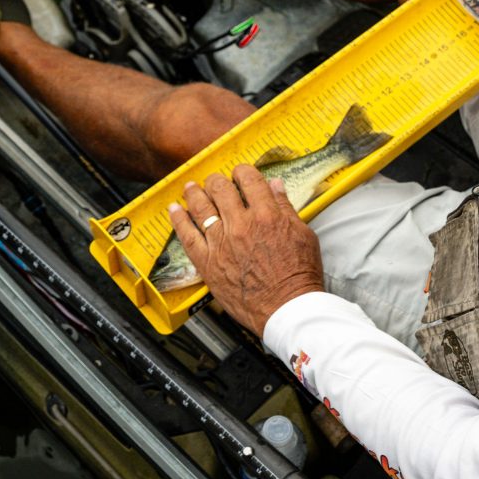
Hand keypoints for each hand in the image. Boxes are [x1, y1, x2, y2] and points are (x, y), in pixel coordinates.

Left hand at [168, 164, 323, 337]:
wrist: (286, 307)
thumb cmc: (298, 276)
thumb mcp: (303, 235)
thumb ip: (286, 208)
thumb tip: (276, 187)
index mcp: (267, 215)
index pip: (250, 181)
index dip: (243, 172)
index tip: (241, 172)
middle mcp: (241, 225)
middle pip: (221, 190)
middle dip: (218, 181)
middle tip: (215, 180)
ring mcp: (222, 243)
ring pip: (201, 208)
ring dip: (195, 193)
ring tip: (191, 187)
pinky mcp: (208, 262)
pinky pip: (187, 236)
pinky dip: (179, 220)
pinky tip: (175, 210)